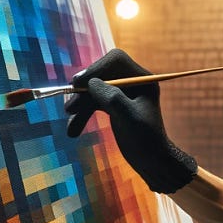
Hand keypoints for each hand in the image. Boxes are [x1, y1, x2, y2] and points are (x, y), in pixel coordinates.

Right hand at [64, 49, 197, 193]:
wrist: (152, 162)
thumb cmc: (146, 140)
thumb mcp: (129, 118)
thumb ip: (112, 97)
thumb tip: (91, 82)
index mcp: (143, 79)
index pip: (116, 60)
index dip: (96, 68)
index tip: (78, 83)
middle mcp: (132, 82)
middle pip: (101, 75)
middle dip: (84, 92)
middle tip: (70, 108)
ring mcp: (121, 93)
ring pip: (93, 91)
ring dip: (80, 107)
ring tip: (71, 127)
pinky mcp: (113, 105)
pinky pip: (93, 103)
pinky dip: (82, 115)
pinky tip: (73, 130)